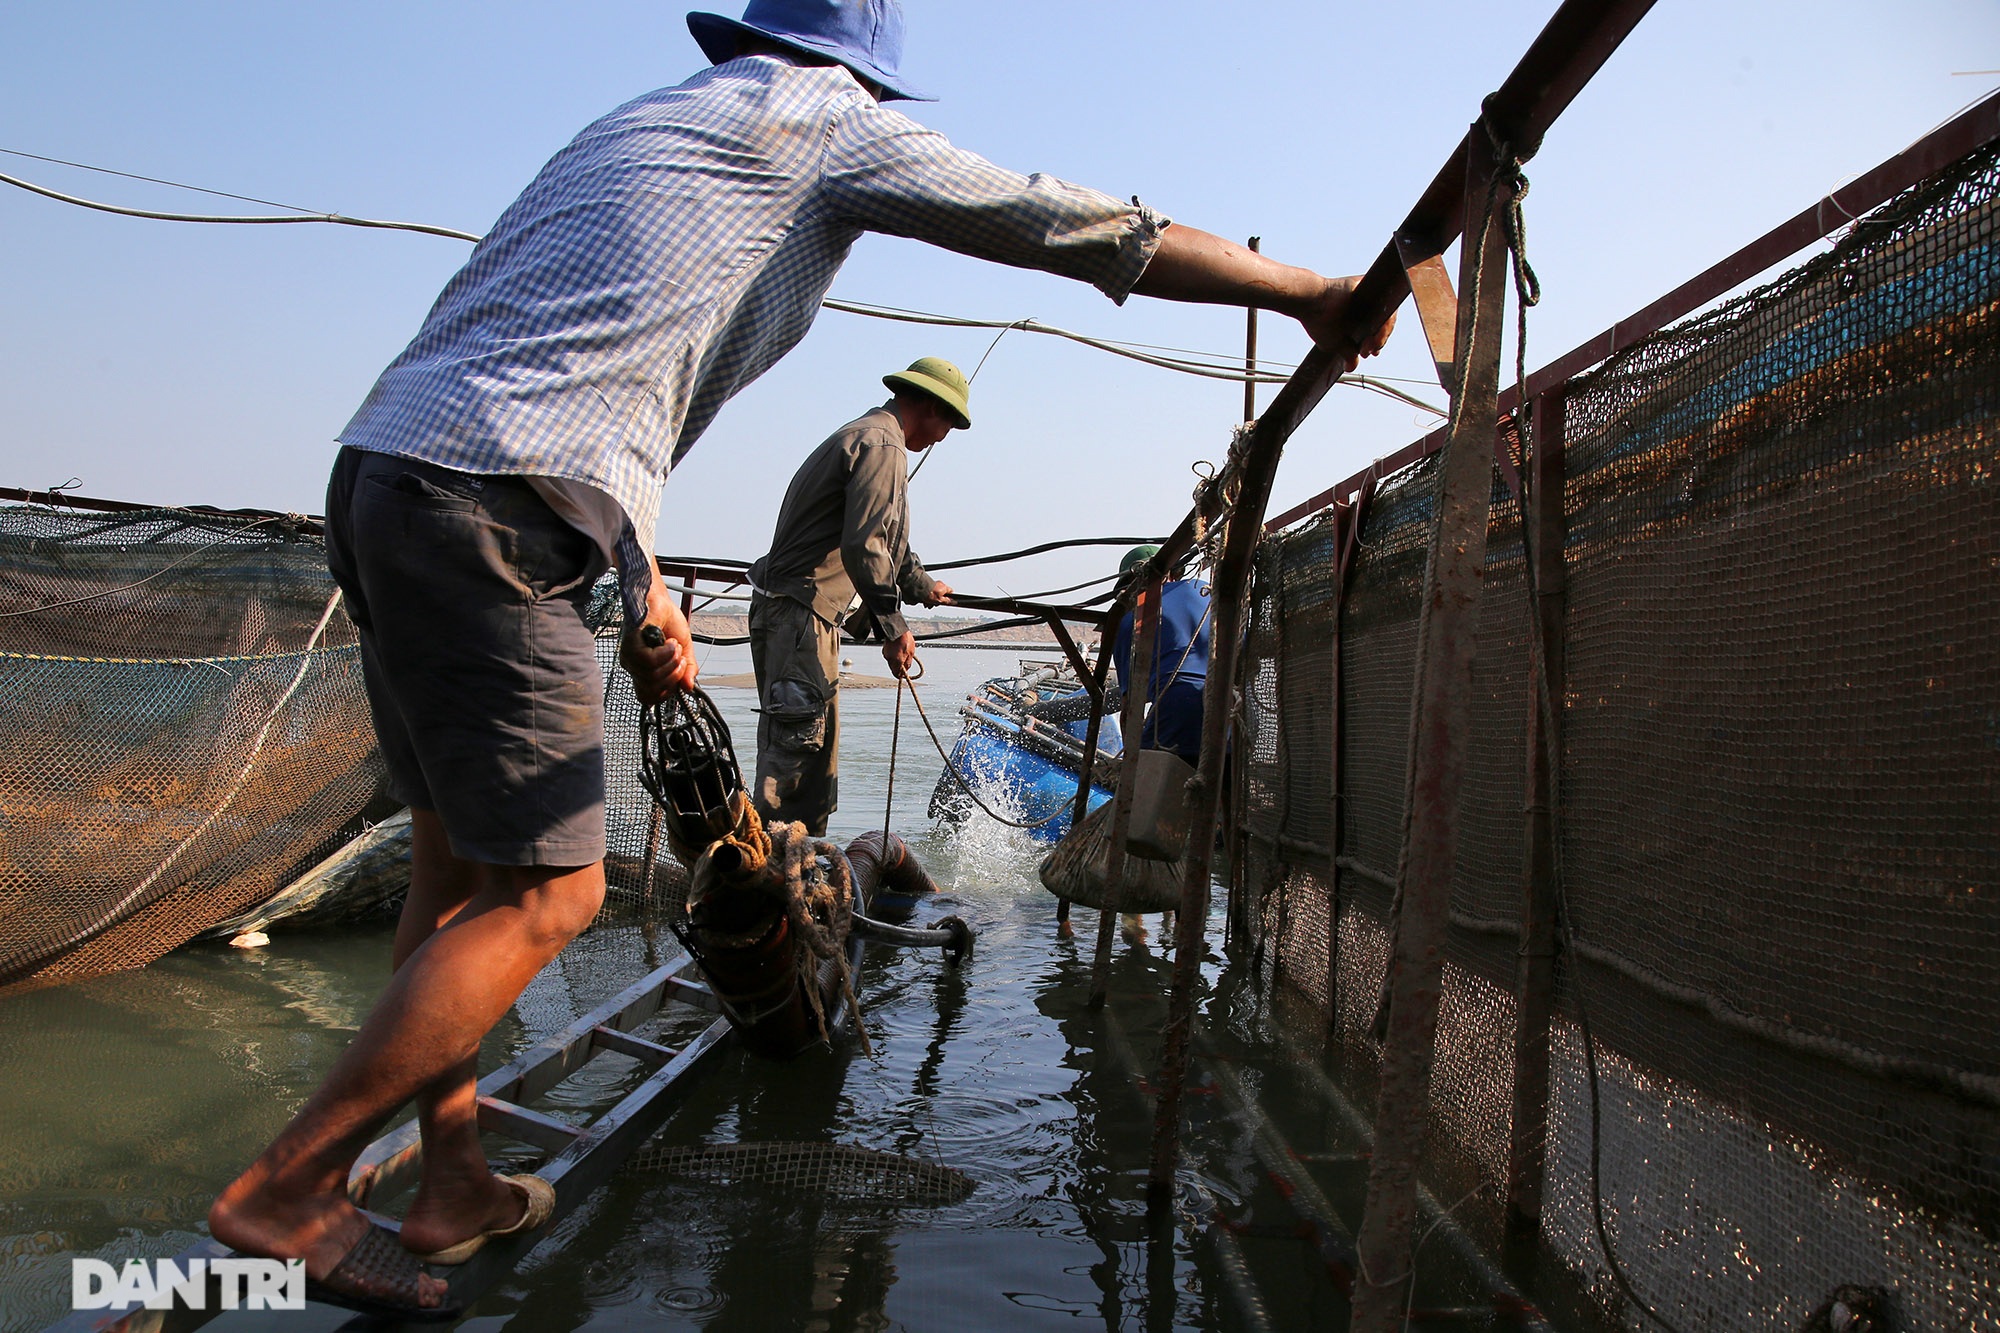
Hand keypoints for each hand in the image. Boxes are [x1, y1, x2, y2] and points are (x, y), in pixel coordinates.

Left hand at [620, 576, 696, 704]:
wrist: (659, 600)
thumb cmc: (667, 621)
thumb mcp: (684, 650)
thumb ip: (687, 670)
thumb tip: (689, 688)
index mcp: (644, 671)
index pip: (649, 698)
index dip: (667, 692)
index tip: (680, 674)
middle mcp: (634, 667)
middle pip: (654, 692)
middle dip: (674, 676)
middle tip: (680, 657)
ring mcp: (630, 658)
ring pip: (653, 677)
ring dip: (672, 661)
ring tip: (675, 645)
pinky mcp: (630, 646)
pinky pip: (649, 662)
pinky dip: (665, 653)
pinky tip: (670, 642)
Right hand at [882, 630, 916, 678]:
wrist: (897, 629)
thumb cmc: (906, 640)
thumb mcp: (911, 653)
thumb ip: (908, 663)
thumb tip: (906, 671)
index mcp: (897, 662)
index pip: (896, 674)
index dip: (900, 675)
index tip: (904, 674)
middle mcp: (889, 659)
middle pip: (893, 668)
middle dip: (899, 667)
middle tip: (905, 662)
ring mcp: (886, 654)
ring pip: (891, 662)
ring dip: (896, 660)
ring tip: (902, 653)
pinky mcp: (884, 649)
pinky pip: (889, 655)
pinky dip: (893, 655)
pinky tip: (898, 649)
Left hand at [927, 581, 952, 605]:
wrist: (920, 589)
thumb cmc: (929, 593)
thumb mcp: (940, 600)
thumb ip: (946, 601)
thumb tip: (951, 601)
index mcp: (944, 587)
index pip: (951, 591)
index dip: (949, 597)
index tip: (947, 601)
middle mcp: (940, 584)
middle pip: (942, 594)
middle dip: (938, 601)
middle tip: (935, 605)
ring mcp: (934, 584)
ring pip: (935, 594)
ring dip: (932, 600)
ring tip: (929, 605)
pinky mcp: (928, 585)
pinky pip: (930, 592)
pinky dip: (928, 597)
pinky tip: (925, 602)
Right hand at [1298, 275, 1395, 371]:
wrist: (1311, 302)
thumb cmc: (1317, 320)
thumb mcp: (1334, 343)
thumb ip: (1347, 353)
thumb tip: (1351, 367)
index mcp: (1358, 319)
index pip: (1375, 334)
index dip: (1376, 345)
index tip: (1370, 353)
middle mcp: (1365, 307)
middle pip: (1383, 326)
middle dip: (1379, 341)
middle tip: (1366, 350)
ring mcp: (1369, 296)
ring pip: (1387, 315)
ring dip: (1384, 332)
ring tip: (1373, 343)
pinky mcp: (1371, 286)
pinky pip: (1387, 299)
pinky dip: (1386, 315)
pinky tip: (1380, 328)